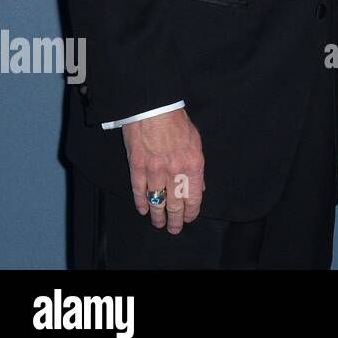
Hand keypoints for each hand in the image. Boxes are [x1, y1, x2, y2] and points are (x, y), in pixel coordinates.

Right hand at [121, 109, 204, 232]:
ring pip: (157, 200)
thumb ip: (197, 166)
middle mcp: (175, 170)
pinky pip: (139, 191)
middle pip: (175, 203)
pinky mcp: (137, 167)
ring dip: (158, 215)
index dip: (192, 210)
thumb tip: (200, 186)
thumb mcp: (196, 142)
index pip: (194, 195)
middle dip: (176, 219)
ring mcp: (154, 170)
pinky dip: (141, 202)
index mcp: (193, 164)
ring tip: (159, 223)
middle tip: (174, 229)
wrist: (154, 108)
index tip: (190, 218)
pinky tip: (143, 210)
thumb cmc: (176, 122)